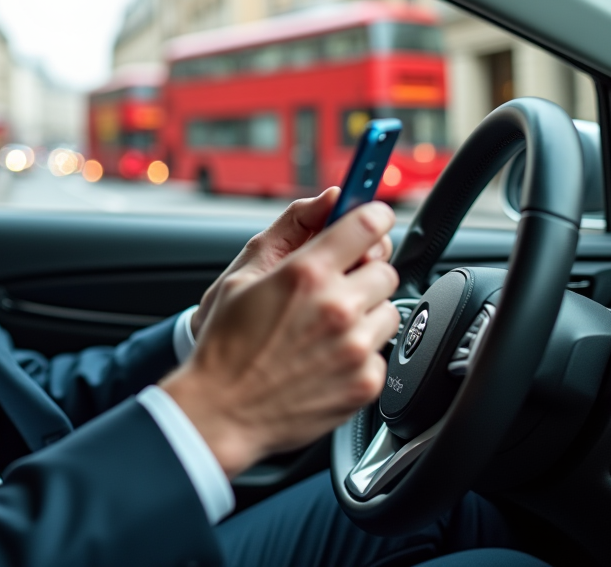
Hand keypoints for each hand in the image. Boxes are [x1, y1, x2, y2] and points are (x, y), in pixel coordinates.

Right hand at [162, 202, 400, 478]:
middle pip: (385, 269)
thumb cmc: (226, 344)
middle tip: (333, 288)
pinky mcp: (366, 382)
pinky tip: (326, 358)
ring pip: (389, 311)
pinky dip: (361, 353)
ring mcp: (355, 348)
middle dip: (362, 273)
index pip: (367, 224)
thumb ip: (290, 229)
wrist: (222, 410)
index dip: (372, 217)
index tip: (371, 220)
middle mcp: (337, 308)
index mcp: (305, 274)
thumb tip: (329, 200)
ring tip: (326, 329)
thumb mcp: (242, 275)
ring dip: (366, 314)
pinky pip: (382, 352)